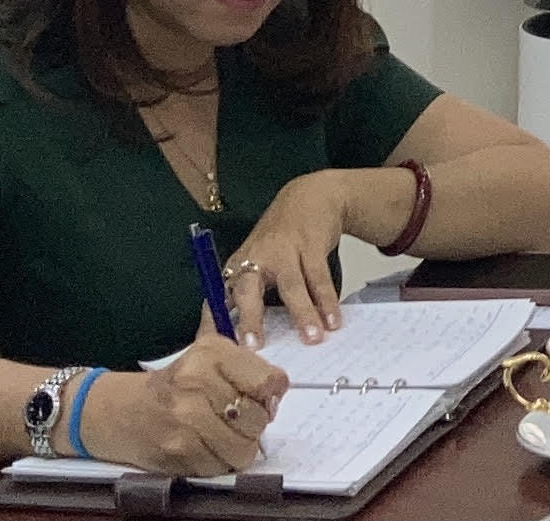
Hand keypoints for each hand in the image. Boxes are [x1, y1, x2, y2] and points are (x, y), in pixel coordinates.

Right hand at [87, 316, 287, 474]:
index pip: (269, 382)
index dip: (270, 395)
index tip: (259, 397)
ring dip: (238, 447)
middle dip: (254, 424)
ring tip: (221, 435)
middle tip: (234, 419)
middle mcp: (197, 384)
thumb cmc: (175, 383)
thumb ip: (249, 371)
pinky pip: (219, 467)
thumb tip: (277, 397)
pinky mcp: (175, 452)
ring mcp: (185, 421)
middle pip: (258, 419)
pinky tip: (202, 447)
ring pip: (242, 448)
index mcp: (211, 353)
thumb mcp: (210, 358)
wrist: (117, 410)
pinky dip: (217, 462)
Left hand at [226, 168, 371, 344]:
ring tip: (311, 338)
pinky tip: (333, 319)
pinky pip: (318, 276)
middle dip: (249, 318)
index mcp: (237, 268)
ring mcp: (283, 250)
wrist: (310, 197)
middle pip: (247, 291)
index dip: (215, 324)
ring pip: (291, 285)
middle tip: (253, 347)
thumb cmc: (281, 241)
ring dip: (302, 313)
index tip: (216, 351)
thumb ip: (253, 297)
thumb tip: (250, 343)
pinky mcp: (310, 243)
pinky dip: (327, 300)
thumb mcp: (258, 263)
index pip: (218, 300)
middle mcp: (255, 259)